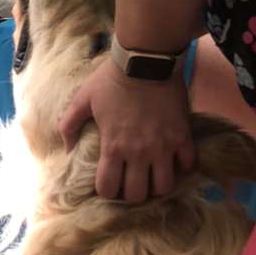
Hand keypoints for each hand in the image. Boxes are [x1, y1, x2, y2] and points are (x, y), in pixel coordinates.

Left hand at [59, 57, 194, 202]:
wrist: (145, 60)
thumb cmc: (112, 79)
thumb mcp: (82, 98)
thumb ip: (69, 124)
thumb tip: (67, 148)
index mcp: (113, 146)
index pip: (108, 188)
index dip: (106, 191)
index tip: (108, 184)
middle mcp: (138, 152)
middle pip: (138, 194)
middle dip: (132, 193)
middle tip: (130, 182)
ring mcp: (163, 146)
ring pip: (164, 186)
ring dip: (157, 184)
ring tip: (152, 175)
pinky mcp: (182, 136)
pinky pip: (187, 164)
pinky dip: (181, 167)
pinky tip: (173, 160)